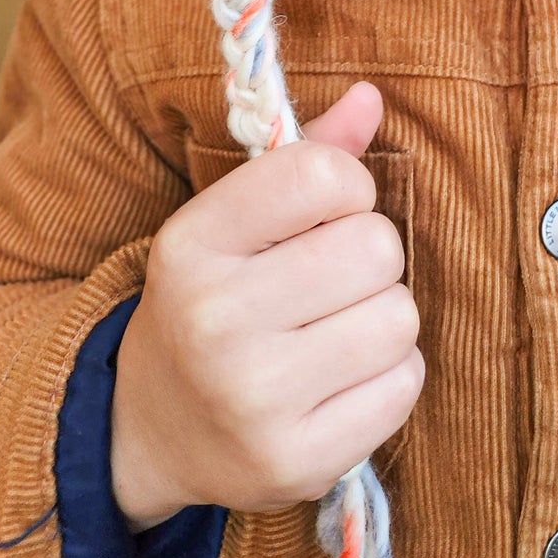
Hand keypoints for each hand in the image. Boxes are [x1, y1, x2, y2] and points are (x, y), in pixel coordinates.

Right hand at [110, 82, 424, 529]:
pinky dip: (390, 377)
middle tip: (329, 282)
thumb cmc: (215, 298)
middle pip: (376, 247)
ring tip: (334, 332)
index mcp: (193, 244)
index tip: (324, 213)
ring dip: (384, 318)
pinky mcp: (295, 463)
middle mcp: (214, 322)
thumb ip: (306, 156)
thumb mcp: (234, 221)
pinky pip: (406, 385)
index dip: (348, 187)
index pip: (322, 173)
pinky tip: (340, 381)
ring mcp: (253, 400)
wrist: (151, 429)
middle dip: (370, 258)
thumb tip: (373, 95)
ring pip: (400, 318)